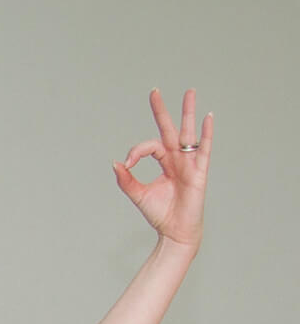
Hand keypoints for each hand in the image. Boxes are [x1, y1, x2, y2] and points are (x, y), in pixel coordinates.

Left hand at [113, 88, 211, 249]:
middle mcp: (177, 159)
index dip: (137, 151)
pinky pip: (204, 148)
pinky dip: (206, 133)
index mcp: (164, 162)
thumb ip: (127, 180)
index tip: (127, 163)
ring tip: (189, 92)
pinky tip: (207, 117)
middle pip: (168, 130)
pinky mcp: (199, 171)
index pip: (150, 146)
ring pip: (187, 133)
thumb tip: (116, 163)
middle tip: (154, 91)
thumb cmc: (160, 214)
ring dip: (188, 112)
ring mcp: (189, 163)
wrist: (174, 232)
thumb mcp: (139, 196)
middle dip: (161, 111)